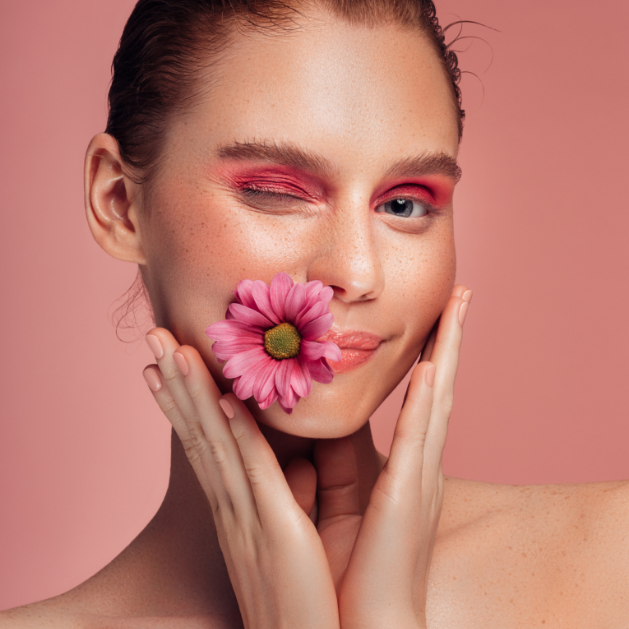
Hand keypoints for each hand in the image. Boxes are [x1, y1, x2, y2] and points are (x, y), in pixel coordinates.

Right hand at [142, 330, 339, 628]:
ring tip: (172, 349)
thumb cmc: (303, 592)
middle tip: (153, 338)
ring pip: (214, 441)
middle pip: (197, 431)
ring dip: (192, 392)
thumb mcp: (291, 533)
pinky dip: (234, 433)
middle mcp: (230, 504)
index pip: (203, 441)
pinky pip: (251, 472)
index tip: (167, 364)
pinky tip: (221, 400)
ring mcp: (246, 515)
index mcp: (235, 504)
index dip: (183, 400)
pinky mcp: (273, 527)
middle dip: (175, 382)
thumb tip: (300, 464)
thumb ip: (290, 494)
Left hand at [312, 285, 470, 628]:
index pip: (423, 399)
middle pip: (440, 389)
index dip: (433, 356)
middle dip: (451, 340)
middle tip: (462, 296)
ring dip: (448, 352)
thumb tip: (318, 436)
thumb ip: (339, 468)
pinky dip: (426, 401)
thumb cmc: (358, 571)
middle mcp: (421, 465)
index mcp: (408, 468)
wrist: (370, 625)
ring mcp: (420, 477)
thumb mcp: (346, 507)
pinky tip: (433, 368)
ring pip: (437, 400)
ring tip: (459, 309)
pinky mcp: (407, 495)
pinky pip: (418, 438)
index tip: (437, 319)